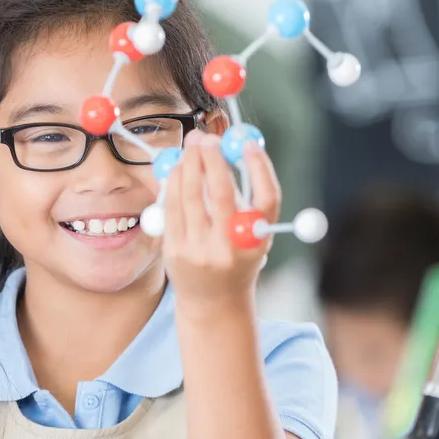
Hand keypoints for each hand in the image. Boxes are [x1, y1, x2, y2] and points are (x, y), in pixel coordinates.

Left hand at [162, 129, 280, 310]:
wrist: (213, 302)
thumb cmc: (236, 257)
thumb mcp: (251, 233)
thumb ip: (246, 195)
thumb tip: (232, 146)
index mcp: (258, 241)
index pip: (267, 199)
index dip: (260, 168)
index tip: (248, 144)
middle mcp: (231, 248)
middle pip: (222, 194)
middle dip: (212, 158)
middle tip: (206, 136)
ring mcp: (200, 251)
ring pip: (191, 196)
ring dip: (188, 164)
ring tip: (191, 147)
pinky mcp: (175, 252)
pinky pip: (171, 207)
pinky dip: (173, 182)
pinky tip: (177, 169)